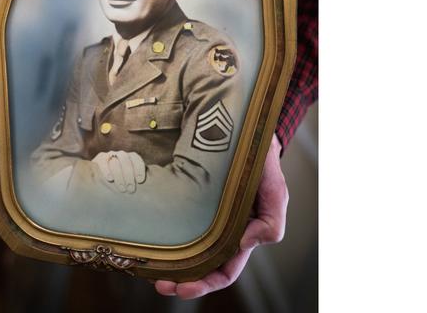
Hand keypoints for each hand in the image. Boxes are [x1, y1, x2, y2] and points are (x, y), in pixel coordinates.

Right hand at [91, 150, 146, 192]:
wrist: (102, 177)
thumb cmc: (122, 181)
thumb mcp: (130, 179)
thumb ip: (137, 181)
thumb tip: (146, 192)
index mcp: (131, 157)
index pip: (136, 159)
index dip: (139, 169)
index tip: (140, 181)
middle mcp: (121, 154)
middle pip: (126, 161)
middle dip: (129, 175)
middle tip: (131, 189)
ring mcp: (110, 155)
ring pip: (115, 162)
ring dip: (119, 176)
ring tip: (122, 188)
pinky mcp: (100, 159)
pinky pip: (103, 162)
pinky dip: (107, 170)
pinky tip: (110, 179)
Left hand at [154, 133, 287, 298]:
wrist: (247, 136)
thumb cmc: (263, 168)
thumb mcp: (276, 193)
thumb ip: (271, 221)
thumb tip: (246, 243)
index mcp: (242, 237)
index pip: (224, 272)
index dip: (205, 285)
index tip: (183, 289)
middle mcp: (220, 233)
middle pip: (200, 267)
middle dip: (181, 281)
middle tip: (161, 284)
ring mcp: (202, 218)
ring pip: (185, 251)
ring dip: (168, 265)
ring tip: (150, 270)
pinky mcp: (187, 201)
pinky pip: (175, 224)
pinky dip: (164, 237)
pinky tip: (150, 240)